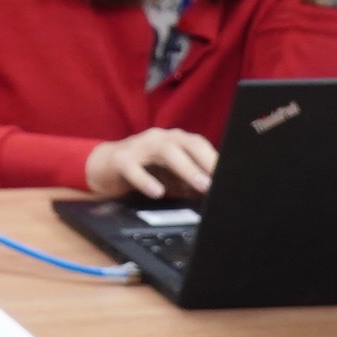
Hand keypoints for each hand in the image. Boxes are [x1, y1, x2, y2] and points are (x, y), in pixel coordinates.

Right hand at [87, 125, 218, 198]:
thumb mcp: (173, 179)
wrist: (104, 167)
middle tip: (220, 182)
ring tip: (201, 186)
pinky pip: (133, 167)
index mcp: (175, 141)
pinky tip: (157, 192)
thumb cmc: (146, 172)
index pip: (200, 145)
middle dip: (206, 161)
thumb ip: (194, 184)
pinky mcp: (119, 159)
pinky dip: (146, 180)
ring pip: (164, 151)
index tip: (232, 178)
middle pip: (187, 143)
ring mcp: (139, 146)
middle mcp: (159, 139)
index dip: (217, 160)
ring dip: (186, 168)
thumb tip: (220, 197)